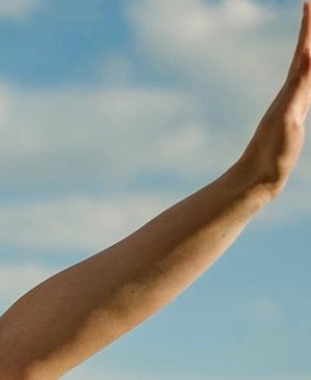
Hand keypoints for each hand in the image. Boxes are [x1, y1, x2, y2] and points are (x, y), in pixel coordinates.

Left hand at [237, 2, 310, 195]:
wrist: (255, 181)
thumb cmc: (271, 155)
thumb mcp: (287, 118)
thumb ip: (299, 85)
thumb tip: (306, 54)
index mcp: (291, 93)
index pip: (303, 53)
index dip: (308, 29)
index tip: (308, 3)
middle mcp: (289, 97)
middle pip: (303, 57)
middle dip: (309, 32)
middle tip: (310, 8)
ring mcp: (290, 108)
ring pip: (303, 72)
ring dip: (309, 52)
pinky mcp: (291, 122)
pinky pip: (303, 91)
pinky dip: (308, 77)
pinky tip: (307, 77)